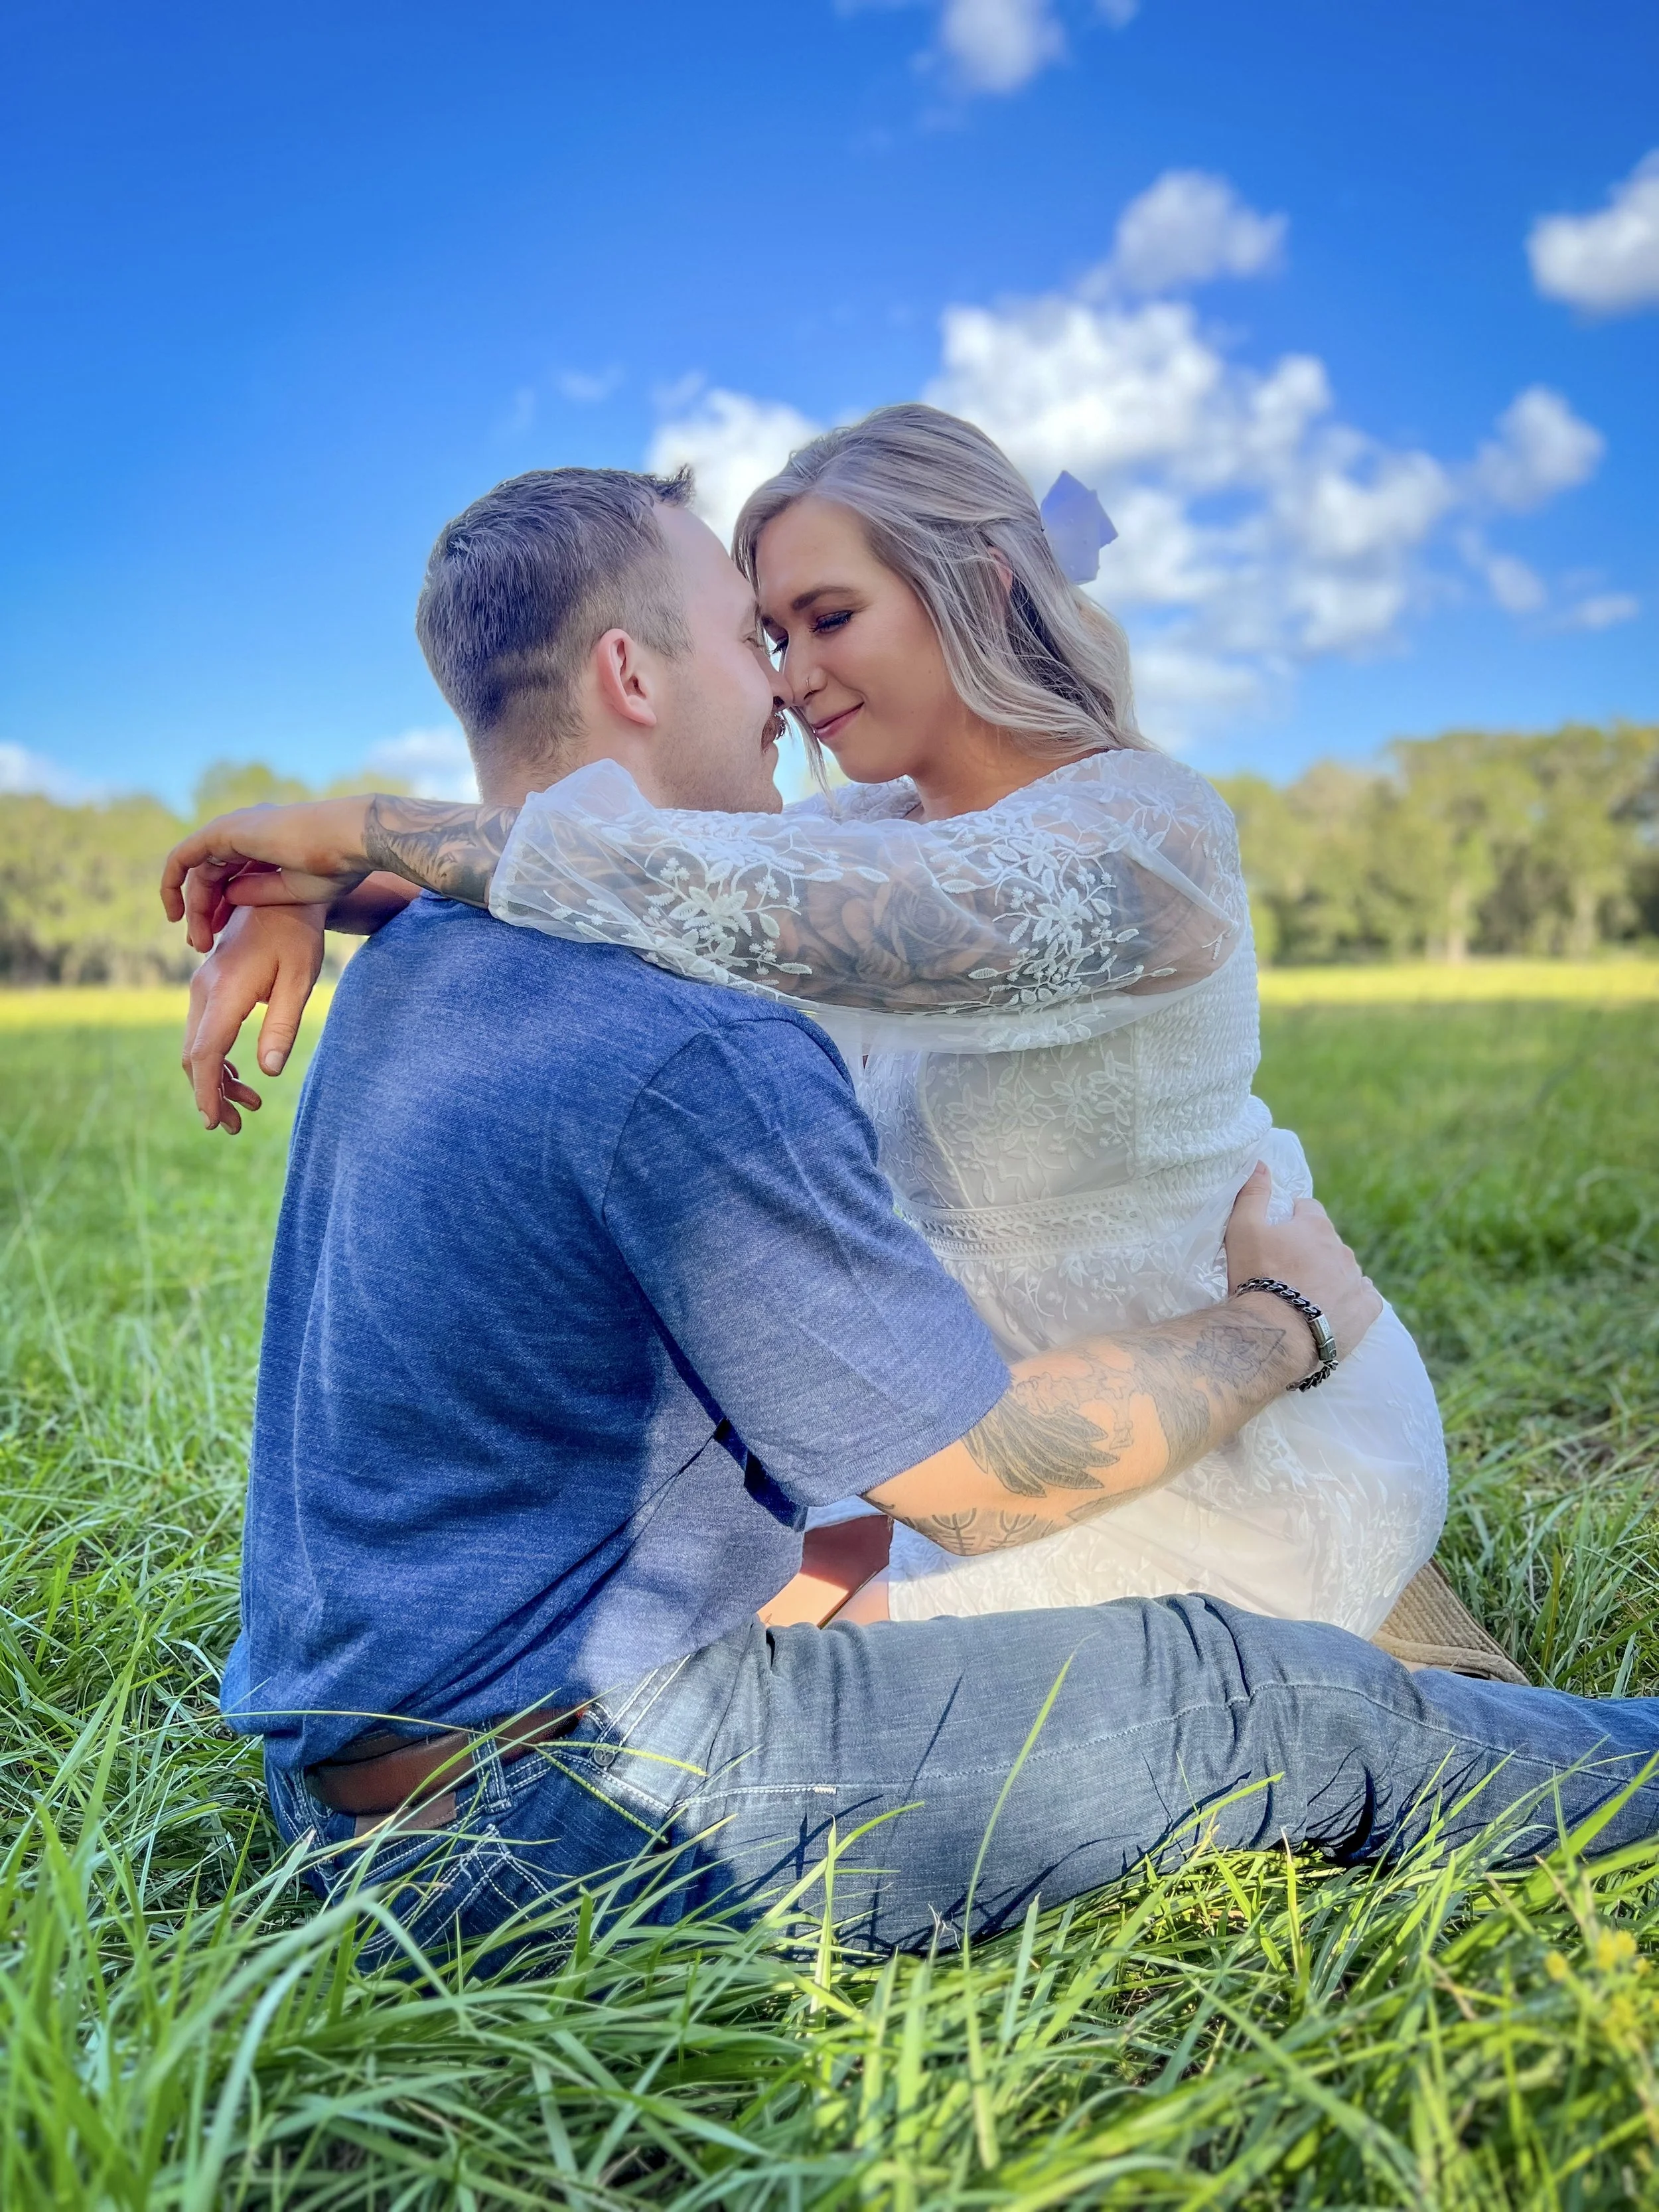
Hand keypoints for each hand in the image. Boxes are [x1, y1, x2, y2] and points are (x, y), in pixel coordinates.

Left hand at [160, 797, 375, 952]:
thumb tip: (229, 899)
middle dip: (204, 913)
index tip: (220, 937)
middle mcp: (247, 833)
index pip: (230, 876)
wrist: (347, 842)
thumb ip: (258, 894)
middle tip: (201, 947)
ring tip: (198, 943)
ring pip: (198, 873)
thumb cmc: (336, 868)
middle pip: (211, 876)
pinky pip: (182, 859)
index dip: (221, 909)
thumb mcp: (293, 892)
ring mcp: (234, 830)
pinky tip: (176, 915)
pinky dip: (172, 885)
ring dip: (195, 909)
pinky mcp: (223, 832)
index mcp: (267, 844)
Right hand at [182, 903, 326, 1130]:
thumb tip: (268, 1071)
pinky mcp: (209, 987)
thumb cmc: (297, 935)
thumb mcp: (300, 979)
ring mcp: (202, 988)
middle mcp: (204, 990)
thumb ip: (283, 1024)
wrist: (280, 897)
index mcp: (226, 991)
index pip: (206, 1053)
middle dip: (210, 1094)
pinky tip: (241, 1077)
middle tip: (234, 1126)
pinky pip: (203, 1032)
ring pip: (197, 1046)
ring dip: (215, 1080)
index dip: (207, 1091)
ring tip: (246, 1108)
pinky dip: (217, 1059)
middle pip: (196, 1055)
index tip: (213, 1122)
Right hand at [1223, 1163, 1381, 1364]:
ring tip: (1307, 1293)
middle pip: (1327, 1240)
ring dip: (1331, 1273)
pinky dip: (1355, 1297)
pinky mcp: (1365, 1310)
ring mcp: (1355, 1280)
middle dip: (1311, 1249)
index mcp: (1315, 1226)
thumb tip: (1261, 1163)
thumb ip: (1253, 1194)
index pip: (1308, 1208)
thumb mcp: (1243, 1229)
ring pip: (1346, 1268)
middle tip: (1286, 1269)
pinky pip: (1367, 1296)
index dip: (1292, 1218)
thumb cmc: (1257, 1277)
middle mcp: (1341, 1249)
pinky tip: (1340, 1304)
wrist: (1276, 1332)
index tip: (1278, 1235)